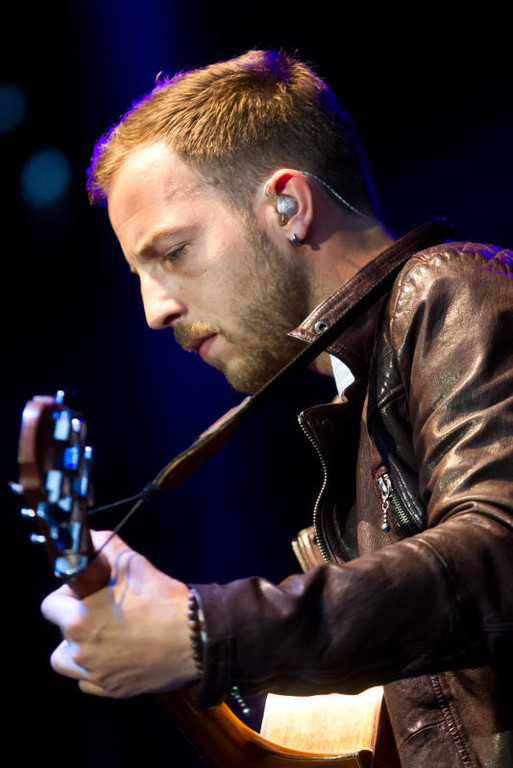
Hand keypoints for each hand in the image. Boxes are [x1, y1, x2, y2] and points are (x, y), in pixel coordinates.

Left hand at [41, 530, 197, 697]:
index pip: (49, 607)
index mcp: (80, 620)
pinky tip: (116, 655)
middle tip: (100, 612)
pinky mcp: (113, 690)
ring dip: (79, 650)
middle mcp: (82, 652)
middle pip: (60, 635)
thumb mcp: (132, 564)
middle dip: (76, 621)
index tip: (82, 593)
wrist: (195, 635)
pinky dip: (97, 670)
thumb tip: (91, 537)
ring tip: (102, 637)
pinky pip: (89, 682)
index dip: (65, 595)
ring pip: (68, 663)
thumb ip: (105, 547)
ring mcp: (97, 674)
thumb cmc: (163, 601)